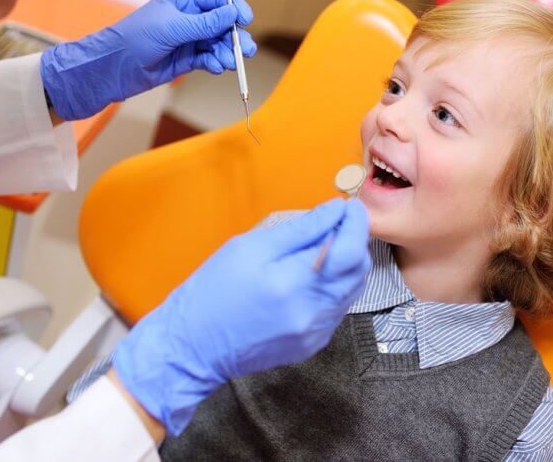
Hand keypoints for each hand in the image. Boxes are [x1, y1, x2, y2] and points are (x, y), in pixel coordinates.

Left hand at [41, 0, 256, 119]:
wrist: (114, 67)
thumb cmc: (136, 38)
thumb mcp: (173, 27)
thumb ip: (205, 22)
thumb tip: (233, 12)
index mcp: (183, 1)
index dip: (234, 7)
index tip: (245, 20)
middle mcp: (188, 19)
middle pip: (222, 23)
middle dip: (235, 35)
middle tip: (245, 49)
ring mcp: (187, 40)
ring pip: (217, 43)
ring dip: (227, 51)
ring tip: (229, 62)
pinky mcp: (185, 60)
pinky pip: (208, 58)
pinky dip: (216, 62)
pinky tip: (218, 67)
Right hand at [112, 198, 370, 434]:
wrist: (194, 346)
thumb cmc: (212, 292)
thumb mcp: (247, 248)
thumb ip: (298, 229)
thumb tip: (334, 210)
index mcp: (292, 283)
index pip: (349, 247)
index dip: (355, 222)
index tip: (349, 207)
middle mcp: (310, 312)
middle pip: (359, 269)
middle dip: (353, 241)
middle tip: (333, 225)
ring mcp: (314, 332)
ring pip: (352, 289)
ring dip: (344, 265)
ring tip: (316, 251)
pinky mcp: (312, 343)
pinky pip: (337, 308)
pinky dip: (331, 287)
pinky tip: (306, 279)